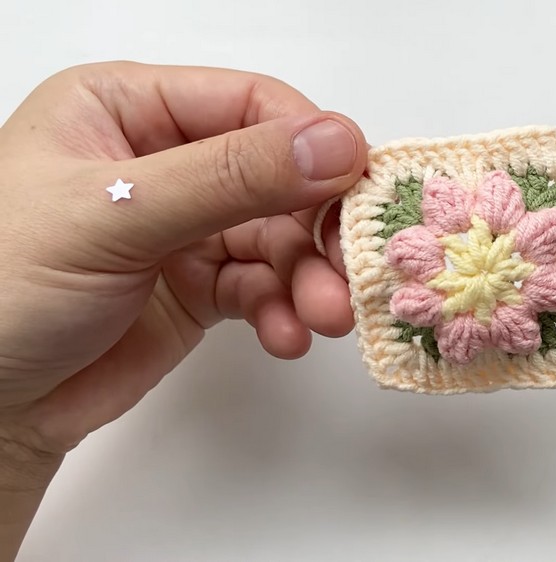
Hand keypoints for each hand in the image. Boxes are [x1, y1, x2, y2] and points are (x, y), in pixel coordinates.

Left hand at [0, 62, 364, 500]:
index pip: (248, 105)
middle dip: (314, 230)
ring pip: (278, 239)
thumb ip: (229, 177)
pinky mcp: (199, 286)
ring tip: (321, 317)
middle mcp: (164, 161)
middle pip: (277, 178)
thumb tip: (335, 142)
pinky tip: (284, 336)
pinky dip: (282, 310)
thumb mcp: (114, 215)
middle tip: (347, 271)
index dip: (310, 143)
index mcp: (126, 109)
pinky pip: (263, 287)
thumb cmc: (0, 288)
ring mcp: (184, 226)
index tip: (358, 185)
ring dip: (307, 280)